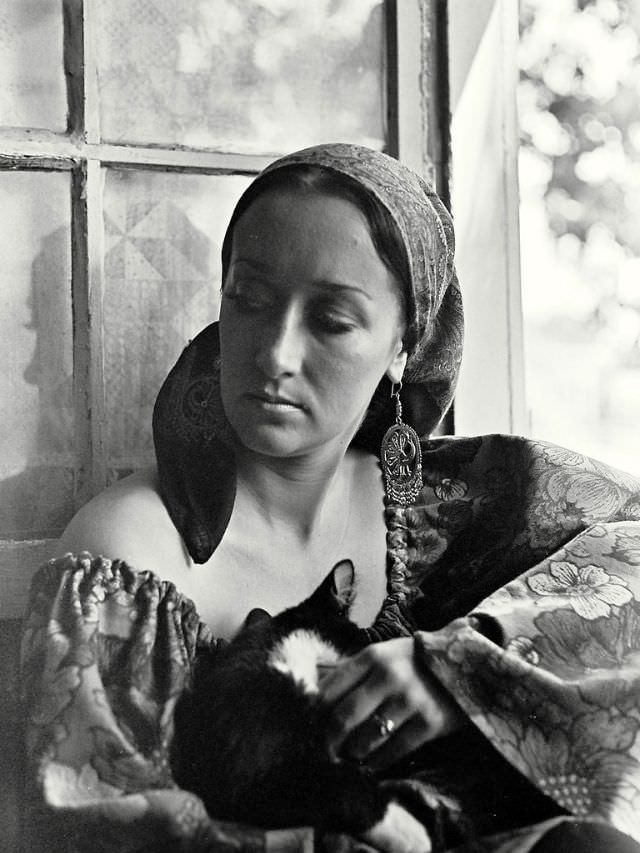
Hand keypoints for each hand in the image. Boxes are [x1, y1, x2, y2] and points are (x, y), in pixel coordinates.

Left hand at [319, 637, 465, 770]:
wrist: (463, 664)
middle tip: (323, 752)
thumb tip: (314, 698)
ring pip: (366, 740)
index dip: (314, 714)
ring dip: (352, 754)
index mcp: (371, 656)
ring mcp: (410, 700)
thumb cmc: (411, 662)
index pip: (329, 690)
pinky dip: (377, 763)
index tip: (308, 728)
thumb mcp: (381, 655)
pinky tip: (370, 764)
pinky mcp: (428, 723)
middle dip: (328, 740)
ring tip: (348, 757)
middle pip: (343, 717)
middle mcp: (388, 676)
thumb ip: (350, 673)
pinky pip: (393, 752)